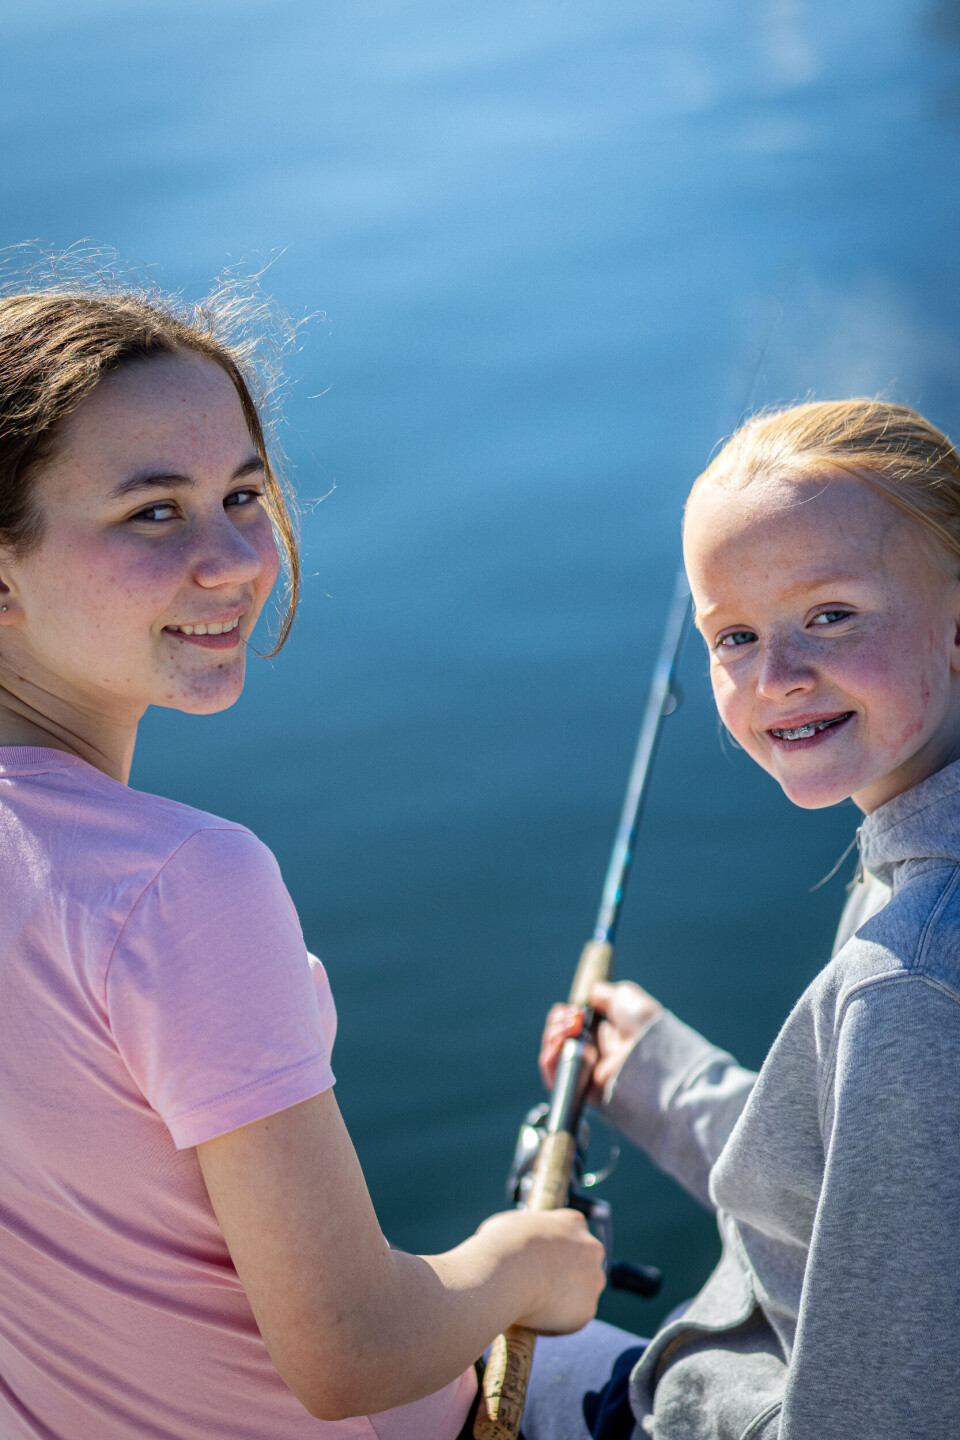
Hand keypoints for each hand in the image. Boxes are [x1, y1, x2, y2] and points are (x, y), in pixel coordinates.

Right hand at [474, 1207, 605, 1333]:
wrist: (507, 1272)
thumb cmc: (501, 1245)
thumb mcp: (511, 1225)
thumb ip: (526, 1235)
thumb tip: (513, 1244)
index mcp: (573, 1222)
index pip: (570, 1236)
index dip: (553, 1251)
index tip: (538, 1262)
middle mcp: (591, 1248)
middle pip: (582, 1264)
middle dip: (565, 1275)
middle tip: (538, 1286)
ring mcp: (593, 1279)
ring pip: (580, 1294)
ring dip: (562, 1299)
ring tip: (532, 1303)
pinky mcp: (587, 1310)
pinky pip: (571, 1319)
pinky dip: (555, 1322)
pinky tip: (534, 1316)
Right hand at [538, 980, 662, 1101]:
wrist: (650, 1050)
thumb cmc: (641, 1023)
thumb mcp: (623, 996)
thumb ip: (602, 993)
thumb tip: (590, 993)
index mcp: (601, 1033)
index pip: (568, 1025)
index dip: (563, 1015)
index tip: (571, 1009)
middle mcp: (592, 1052)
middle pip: (556, 1037)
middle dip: (557, 1023)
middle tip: (572, 1019)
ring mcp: (584, 1070)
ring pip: (552, 1054)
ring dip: (552, 1036)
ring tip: (568, 1029)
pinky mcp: (580, 1089)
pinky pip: (553, 1076)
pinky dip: (549, 1058)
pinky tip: (558, 1044)